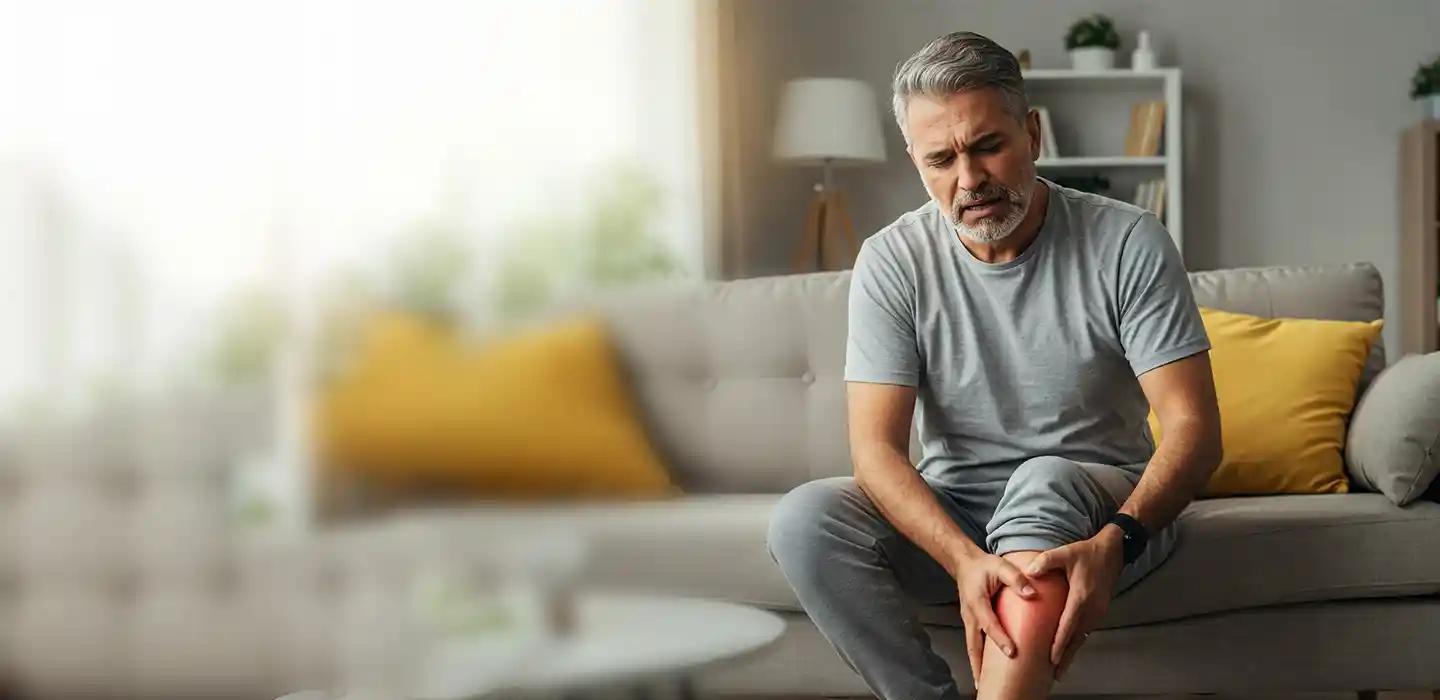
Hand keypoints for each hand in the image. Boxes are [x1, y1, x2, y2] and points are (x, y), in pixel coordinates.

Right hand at [953, 550, 1035, 683]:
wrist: (965, 564)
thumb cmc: (983, 566)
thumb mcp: (1001, 566)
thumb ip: (1016, 579)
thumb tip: (1031, 593)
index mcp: (977, 602)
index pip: (989, 624)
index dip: (1000, 639)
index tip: (1011, 652)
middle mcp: (970, 615)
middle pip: (973, 645)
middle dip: (978, 665)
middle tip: (984, 683)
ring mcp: (969, 621)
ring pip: (971, 647)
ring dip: (976, 666)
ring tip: (982, 683)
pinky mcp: (972, 623)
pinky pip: (974, 643)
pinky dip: (978, 658)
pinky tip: (985, 669)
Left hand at [1024, 525, 1126, 679]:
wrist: (1112, 551)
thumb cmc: (1087, 553)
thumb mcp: (1065, 552)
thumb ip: (1046, 561)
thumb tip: (1028, 572)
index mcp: (1081, 596)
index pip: (1069, 625)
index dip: (1060, 643)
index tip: (1052, 658)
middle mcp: (1092, 608)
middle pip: (1077, 638)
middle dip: (1066, 657)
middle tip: (1056, 675)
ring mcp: (1098, 611)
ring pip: (1083, 637)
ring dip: (1072, 652)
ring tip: (1061, 668)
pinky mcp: (1099, 611)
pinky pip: (1087, 631)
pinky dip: (1078, 642)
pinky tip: (1069, 649)